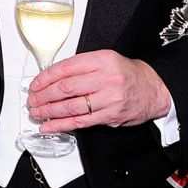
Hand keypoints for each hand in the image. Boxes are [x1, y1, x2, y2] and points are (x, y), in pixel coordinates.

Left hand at [26, 50, 172, 131]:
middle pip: (65, 88)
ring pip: (71, 107)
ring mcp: (109, 98)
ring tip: (37, 112)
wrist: (154, 90)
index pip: (65, 68)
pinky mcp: (111, 116)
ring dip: (49, 112)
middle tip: (32, 100)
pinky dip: (61, 125)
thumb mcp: (105, 60)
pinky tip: (49, 126)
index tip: (34, 84)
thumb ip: (81, 67)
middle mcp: (106, 78)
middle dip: (44, 96)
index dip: (45, 78)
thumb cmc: (126, 74)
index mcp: (101, 60)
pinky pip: (81, 122)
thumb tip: (50, 78)